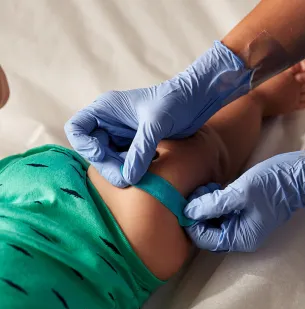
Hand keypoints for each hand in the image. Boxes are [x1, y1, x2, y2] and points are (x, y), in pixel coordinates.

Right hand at [65, 41, 251, 186]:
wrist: (195, 102)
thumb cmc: (175, 103)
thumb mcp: (156, 124)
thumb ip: (141, 150)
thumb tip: (127, 178)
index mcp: (106, 109)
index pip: (77, 129)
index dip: (86, 146)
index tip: (103, 155)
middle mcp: (109, 123)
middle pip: (94, 151)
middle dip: (108, 166)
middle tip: (126, 180)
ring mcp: (122, 136)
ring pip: (109, 161)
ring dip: (119, 172)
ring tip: (138, 178)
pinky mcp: (135, 147)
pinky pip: (125, 164)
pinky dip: (131, 171)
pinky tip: (144, 174)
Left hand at [184, 151, 304, 251]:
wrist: (301, 176)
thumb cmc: (272, 184)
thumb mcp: (240, 193)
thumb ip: (213, 204)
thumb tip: (188, 213)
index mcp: (240, 237)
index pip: (206, 239)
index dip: (193, 223)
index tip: (188, 203)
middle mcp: (241, 236)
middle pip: (209, 232)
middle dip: (199, 214)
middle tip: (199, 192)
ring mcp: (244, 226)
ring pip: (215, 222)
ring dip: (206, 206)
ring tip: (207, 187)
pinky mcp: (246, 214)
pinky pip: (224, 214)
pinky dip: (216, 203)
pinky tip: (215, 188)